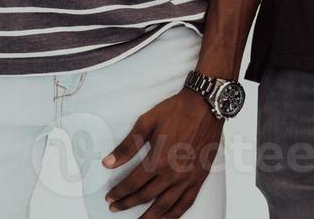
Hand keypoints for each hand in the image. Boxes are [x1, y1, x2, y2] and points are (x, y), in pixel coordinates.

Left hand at [103, 91, 222, 217]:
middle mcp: (173, 174)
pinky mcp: (199, 178)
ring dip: (150, 217)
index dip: (119, 193)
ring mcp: (187, 178)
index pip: (132, 184)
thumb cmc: (177, 111)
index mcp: (158, 160)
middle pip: (145, 197)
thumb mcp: (146, 123)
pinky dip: (174, 215)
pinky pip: (186, 203)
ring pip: (165, 206)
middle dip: (127, 204)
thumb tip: (108, 162)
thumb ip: (127, 146)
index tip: (110, 197)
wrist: (205, 105)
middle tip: (116, 208)